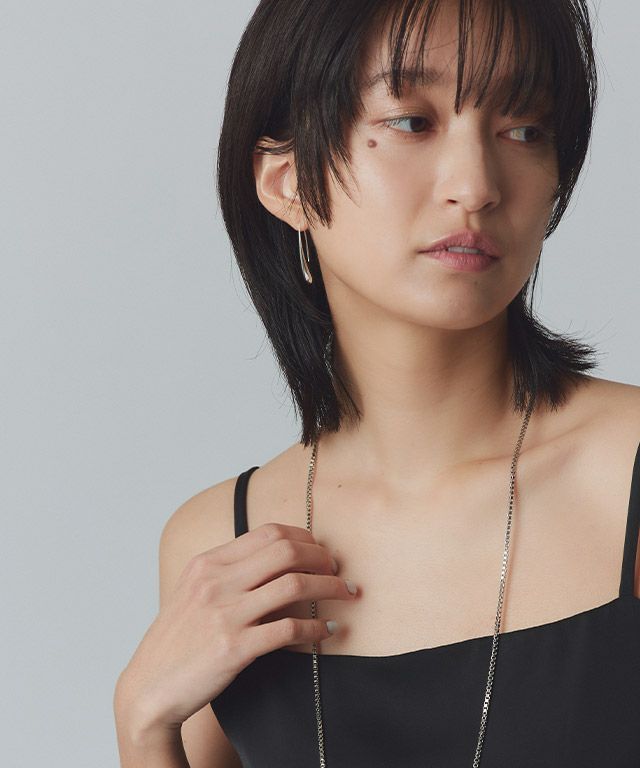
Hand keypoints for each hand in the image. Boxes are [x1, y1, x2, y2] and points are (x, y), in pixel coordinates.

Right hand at [115, 522, 357, 733]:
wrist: (148, 687)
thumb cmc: (177, 641)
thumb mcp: (194, 592)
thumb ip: (229, 572)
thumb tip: (277, 559)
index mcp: (207, 563)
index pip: (267, 533)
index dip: (303, 538)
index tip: (320, 550)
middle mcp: (216, 583)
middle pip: (285, 551)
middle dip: (321, 557)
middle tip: (338, 569)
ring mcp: (225, 614)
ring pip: (293, 585)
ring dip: (329, 587)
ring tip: (345, 594)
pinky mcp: (234, 649)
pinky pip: (289, 630)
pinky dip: (316, 628)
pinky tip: (327, 631)